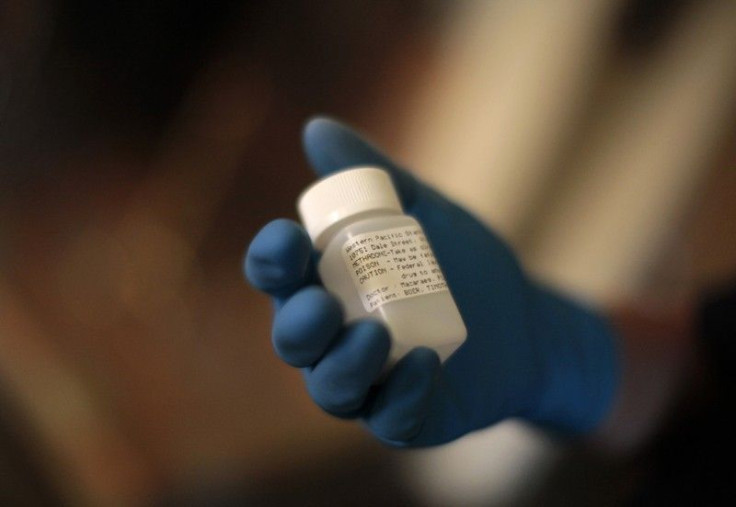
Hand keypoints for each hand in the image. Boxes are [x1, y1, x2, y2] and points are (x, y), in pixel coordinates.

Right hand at [245, 117, 618, 446]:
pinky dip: (400, 396)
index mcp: (327, 286)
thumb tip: (316, 128)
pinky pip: (392, 418)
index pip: (279, 278)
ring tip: (374, 334)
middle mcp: (336, 338)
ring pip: (332, 388)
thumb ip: (372, 175)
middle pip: (295, 340)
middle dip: (298, 324)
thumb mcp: (421, 211)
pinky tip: (424, 365)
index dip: (272, 260)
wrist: (525, 318)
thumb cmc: (461, 264)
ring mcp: (371, 382)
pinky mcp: (411, 415)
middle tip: (324, 303)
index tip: (288, 237)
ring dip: (343, 365)